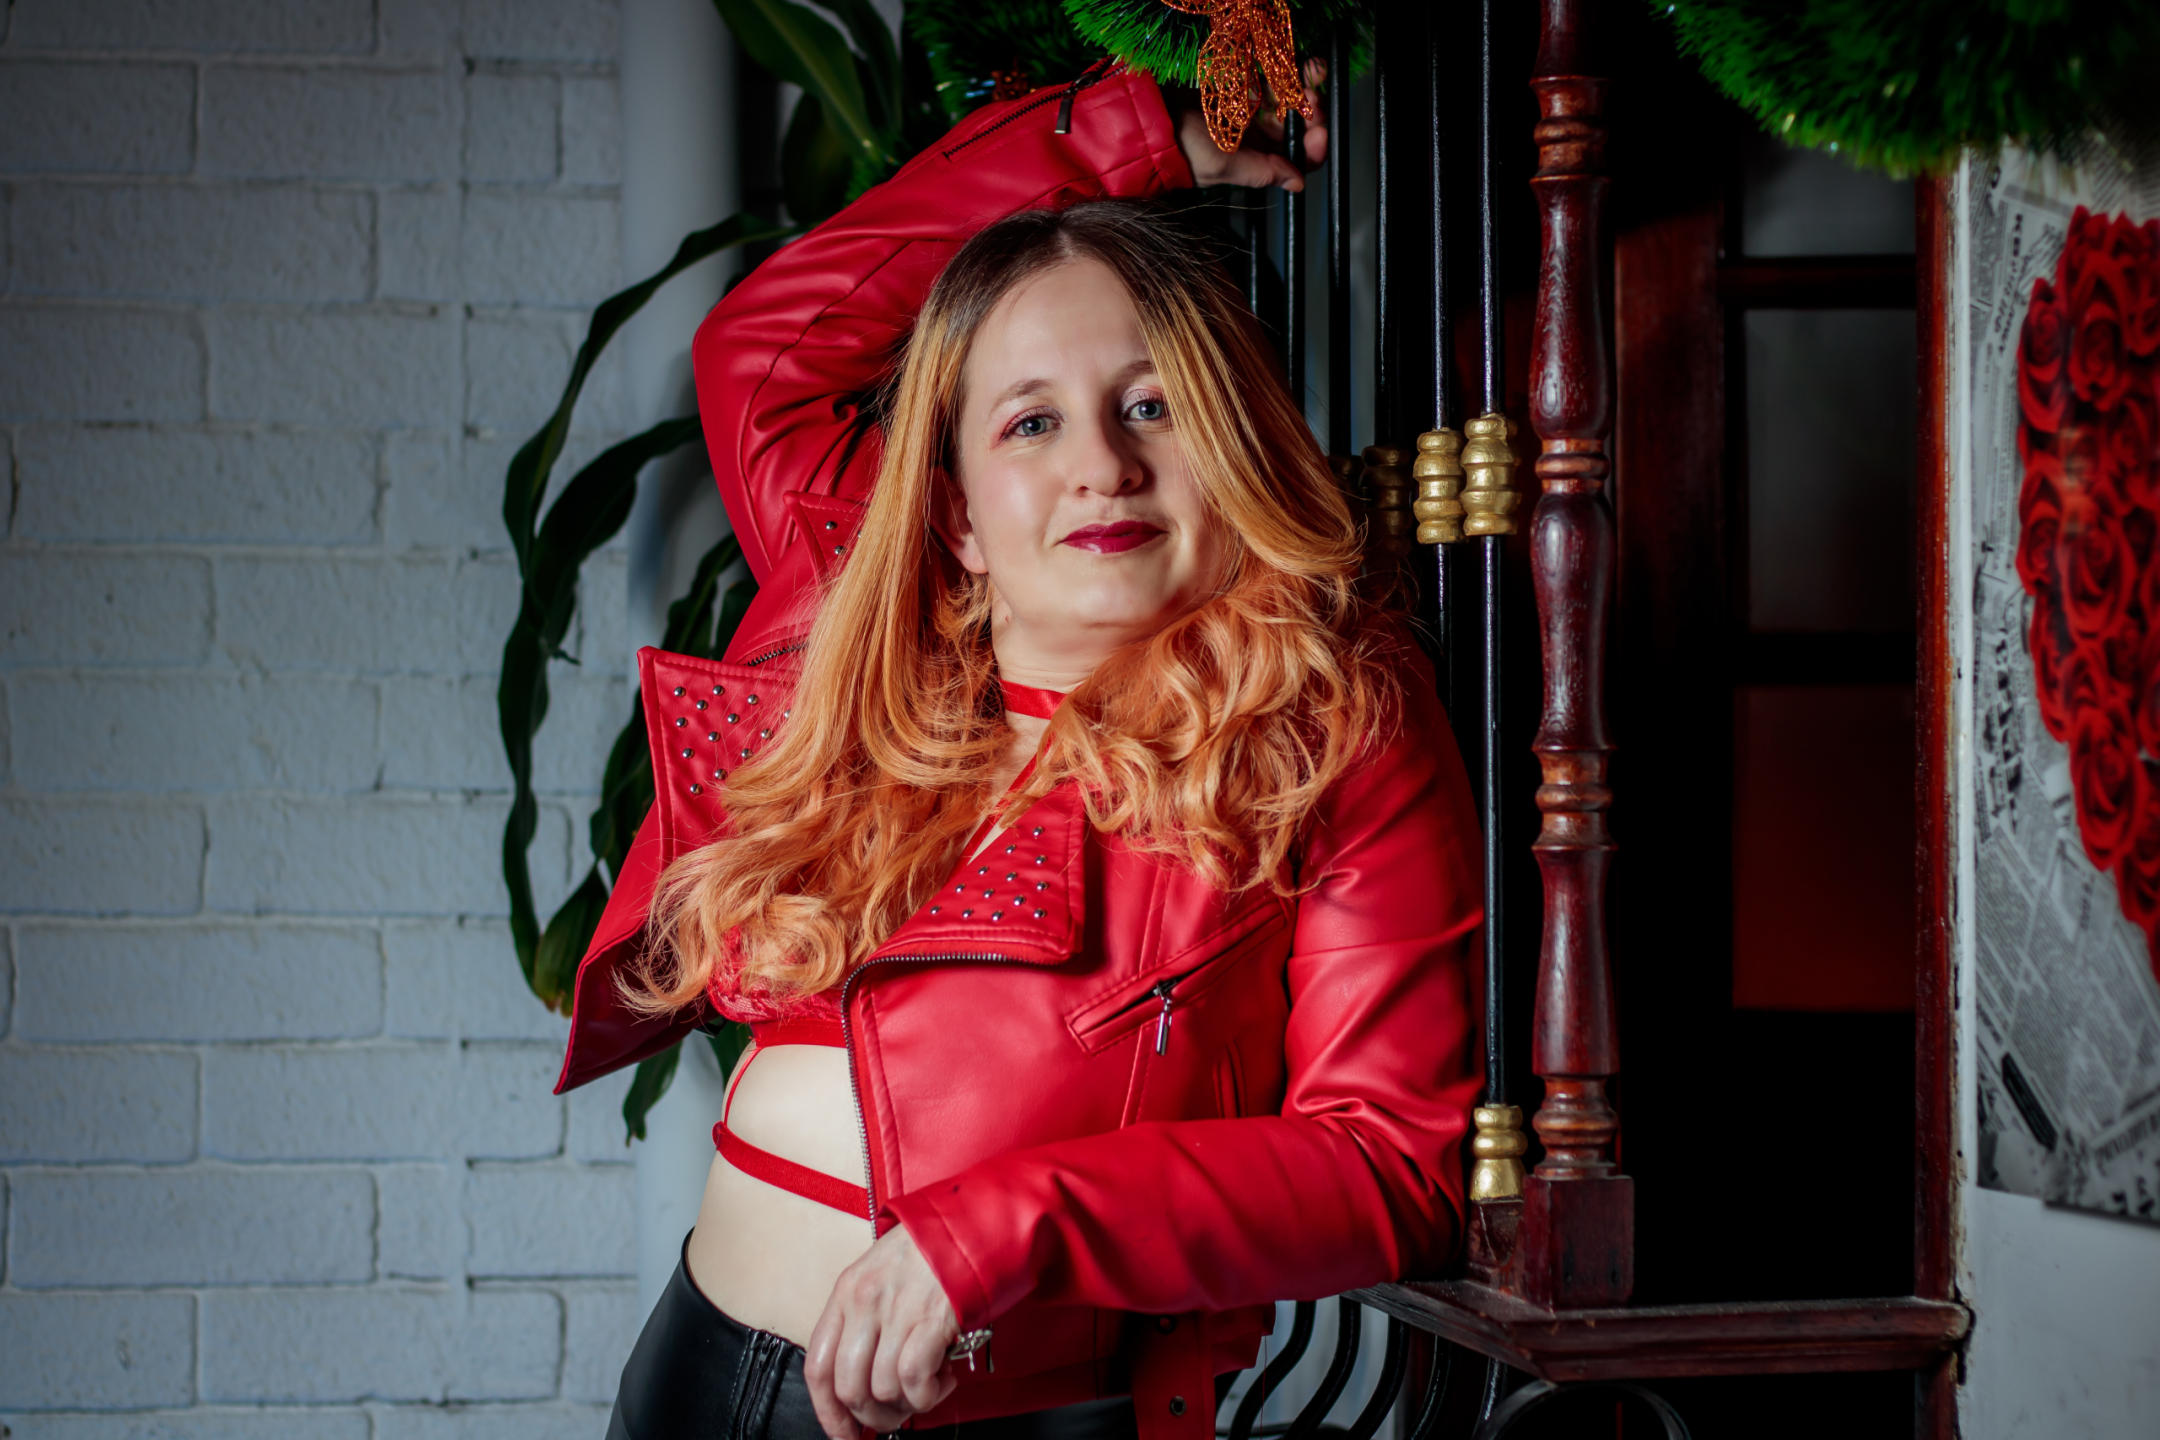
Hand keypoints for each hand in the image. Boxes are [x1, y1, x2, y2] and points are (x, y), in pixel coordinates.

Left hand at [804, 1222, 961, 1439]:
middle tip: (895, 1414)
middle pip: (848, 1387)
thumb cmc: (933, 1250)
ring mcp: (896, 1311)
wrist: (974, 1222)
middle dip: (872, 1416)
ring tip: (928, 1386)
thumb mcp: (882, 1274)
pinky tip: (943, 1379)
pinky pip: (914, 1380)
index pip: (818, 1367)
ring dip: (908, 1403)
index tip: (844, 1433)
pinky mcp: (930, 1320)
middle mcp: (864, 1303)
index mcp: (846, 1292)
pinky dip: (928, 1393)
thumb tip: (865, 1378)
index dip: (828, 1412)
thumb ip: (867, 1320)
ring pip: (882, 1389)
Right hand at [1174, 56, 1330, 191]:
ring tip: (1307, 72)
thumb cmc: (1178, 146)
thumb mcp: (1222, 165)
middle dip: (1312, 110)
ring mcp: (1248, 114)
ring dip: (1301, 86)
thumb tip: (1297, 182)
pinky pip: (1269, 81)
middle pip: (1299, 126)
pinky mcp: (1239, 90)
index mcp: (1255, 164)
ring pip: (1288, 101)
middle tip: (1312, 94)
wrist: (1147, 114)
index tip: (1319, 131)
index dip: (1314, 147)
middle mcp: (1256, 141)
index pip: (1297, 160)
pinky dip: (1281, 73)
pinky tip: (1287, 67)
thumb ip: (1262, 172)